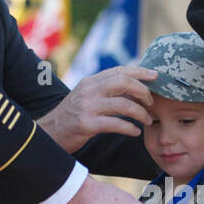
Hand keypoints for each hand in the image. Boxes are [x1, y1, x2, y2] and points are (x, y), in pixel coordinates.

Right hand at [39, 65, 157, 152]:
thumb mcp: (86, 97)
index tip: (155, 76)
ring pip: (123, 104)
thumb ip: (106, 91)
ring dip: (140, 113)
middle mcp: (89, 91)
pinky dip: (129, 128)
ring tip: (147, 120)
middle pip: (123, 82)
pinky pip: (115, 124)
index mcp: (90, 82)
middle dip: (142, 91)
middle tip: (150, 103)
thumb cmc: (72, 117)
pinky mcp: (86, 124)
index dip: (140, 71)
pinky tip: (135, 132)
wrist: (49, 133)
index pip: (119, 71)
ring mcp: (87, 107)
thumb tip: (134, 88)